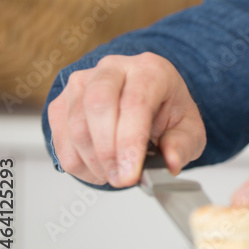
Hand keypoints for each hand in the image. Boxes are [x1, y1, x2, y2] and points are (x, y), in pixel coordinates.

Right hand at [47, 53, 205, 187]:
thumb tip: (171, 162)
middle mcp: (113, 68)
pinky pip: (60, 137)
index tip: (130, 174)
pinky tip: (99, 170)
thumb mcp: (189, 129)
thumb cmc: (167, 112)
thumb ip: (183, 145)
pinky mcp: (62, 101)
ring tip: (115, 175)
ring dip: (93, 161)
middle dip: (107, 152)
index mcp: (150, 70)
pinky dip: (78, 163)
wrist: (147, 101)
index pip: (135, 102)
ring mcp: (82, 82)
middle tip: (121, 179)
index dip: (130, 142)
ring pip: (76, 124)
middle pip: (98, 105)